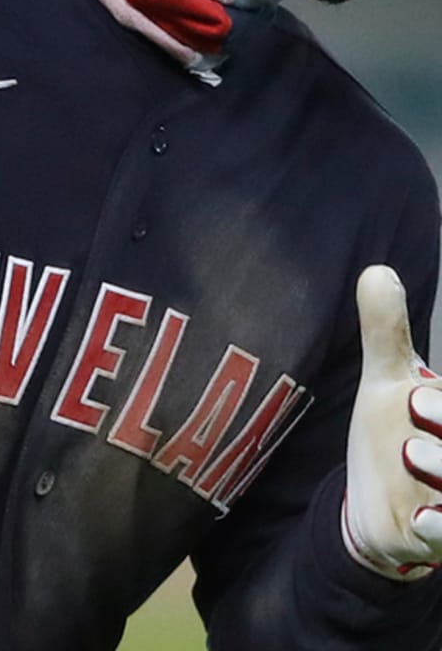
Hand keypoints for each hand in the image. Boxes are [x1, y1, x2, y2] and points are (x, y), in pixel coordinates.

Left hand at [343, 264, 441, 580]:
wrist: (380, 503)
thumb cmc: (396, 433)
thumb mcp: (386, 381)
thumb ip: (386, 333)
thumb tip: (376, 271)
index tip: (415, 394)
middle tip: (416, 403)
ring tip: (413, 452)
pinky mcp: (440, 541)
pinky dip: (440, 529)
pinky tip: (422, 520)